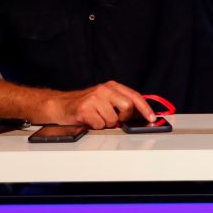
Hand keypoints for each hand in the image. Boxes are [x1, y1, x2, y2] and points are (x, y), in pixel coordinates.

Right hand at [38, 81, 156, 128]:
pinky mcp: (85, 109)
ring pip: (113, 119)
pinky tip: (89, 120)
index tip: (152, 118)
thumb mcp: (106, 99)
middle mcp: (104, 90)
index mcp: (112, 86)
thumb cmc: (85, 104)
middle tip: (114, 119)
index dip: (145, 108)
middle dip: (123, 117)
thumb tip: (140, 115)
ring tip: (97, 118)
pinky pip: (100, 125)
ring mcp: (94, 98)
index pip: (135, 96)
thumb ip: (122, 103)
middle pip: (127, 106)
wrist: (60, 105)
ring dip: (106, 123)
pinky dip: (96, 126)